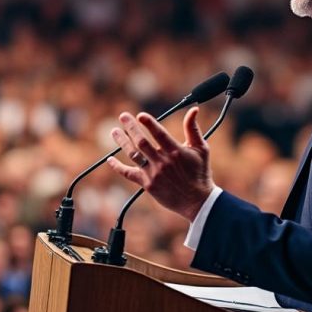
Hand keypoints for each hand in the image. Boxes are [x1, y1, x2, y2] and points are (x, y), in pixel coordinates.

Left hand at [106, 107, 213, 221]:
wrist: (197, 201)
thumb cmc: (200, 173)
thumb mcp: (201, 149)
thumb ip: (192, 129)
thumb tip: (193, 110)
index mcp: (176, 151)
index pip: (159, 134)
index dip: (149, 123)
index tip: (140, 115)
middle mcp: (163, 162)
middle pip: (142, 142)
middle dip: (131, 127)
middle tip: (123, 116)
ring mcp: (153, 173)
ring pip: (133, 154)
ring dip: (122, 142)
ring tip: (114, 131)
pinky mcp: (147, 184)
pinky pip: (129, 174)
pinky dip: (118, 167)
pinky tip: (110, 159)